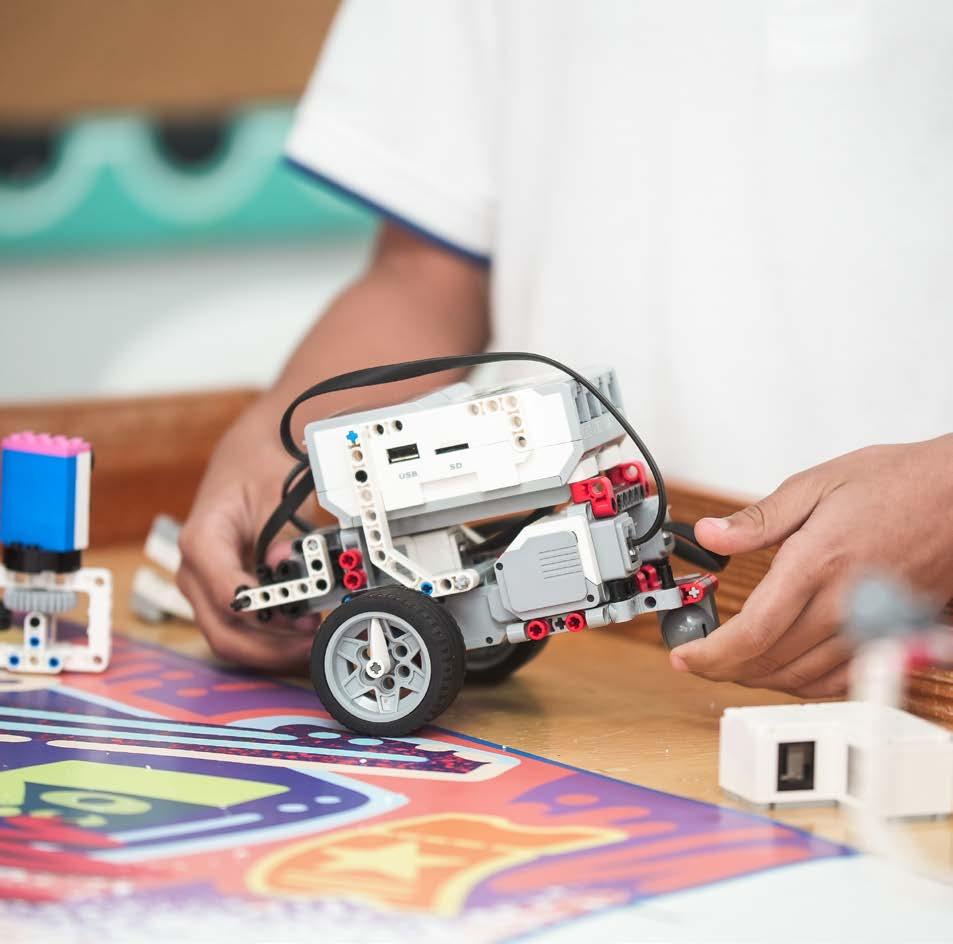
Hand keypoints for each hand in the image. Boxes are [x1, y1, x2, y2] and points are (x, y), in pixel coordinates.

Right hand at [177, 398, 317, 670]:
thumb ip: (282, 531)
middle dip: (271, 645)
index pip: (225, 593)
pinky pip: (239, 631)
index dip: (263, 613)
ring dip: (271, 648)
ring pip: (229, 639)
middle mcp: (194, 571)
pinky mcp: (220, 595)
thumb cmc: (257, 471)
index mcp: (201, 540)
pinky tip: (300, 635)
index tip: (299, 618)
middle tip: (314, 639)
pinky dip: (269, 640)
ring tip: (313, 640)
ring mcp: (205, 587)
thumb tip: (286, 564)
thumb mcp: (275, 491)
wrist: (245, 459)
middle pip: (223, 630)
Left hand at [671, 435, 952, 696]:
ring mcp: (869, 626)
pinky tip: (782, 667)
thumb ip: (757, 520)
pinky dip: (801, 683)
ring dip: (757, 677)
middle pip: (769, 662)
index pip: (751, 633)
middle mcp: (843, 605)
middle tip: (698, 657)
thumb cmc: (897, 484)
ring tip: (730, 662)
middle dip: (723, 667)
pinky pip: (838, 679)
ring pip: (800, 678)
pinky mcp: (890, 637)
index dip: (710, 654)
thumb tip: (709, 534)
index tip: (685, 656)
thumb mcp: (816, 485)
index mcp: (816, 564)